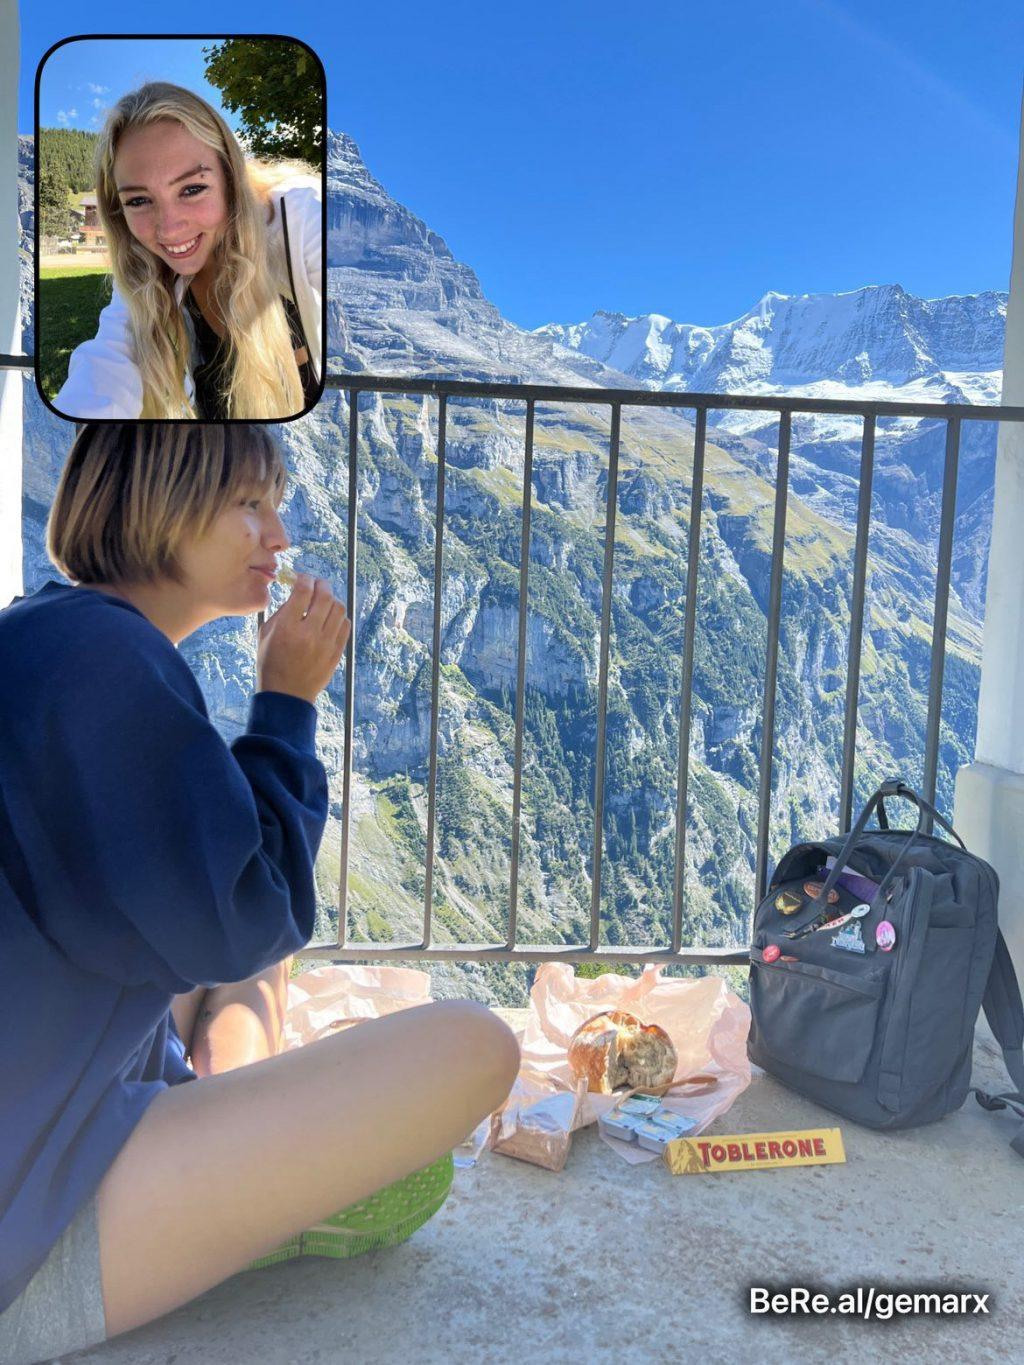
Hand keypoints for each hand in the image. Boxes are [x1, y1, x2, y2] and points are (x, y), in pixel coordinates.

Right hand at [256, 574, 349, 704]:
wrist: (286, 694)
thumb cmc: (271, 663)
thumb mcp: (265, 634)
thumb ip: (280, 612)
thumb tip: (296, 594)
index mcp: (287, 627)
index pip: (303, 591)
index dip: (304, 578)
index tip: (302, 578)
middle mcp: (309, 633)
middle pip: (325, 596)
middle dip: (321, 584)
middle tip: (316, 584)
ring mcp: (326, 643)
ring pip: (339, 608)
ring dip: (332, 600)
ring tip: (324, 601)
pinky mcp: (336, 652)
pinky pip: (345, 625)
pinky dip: (339, 617)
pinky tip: (330, 618)